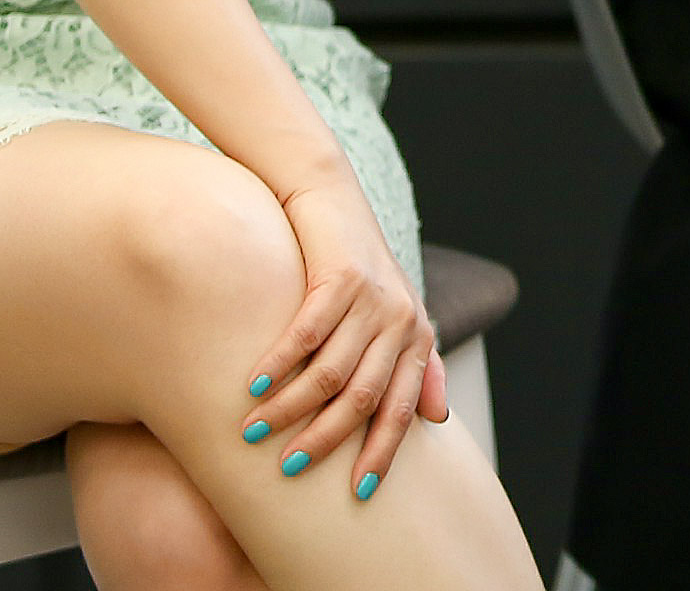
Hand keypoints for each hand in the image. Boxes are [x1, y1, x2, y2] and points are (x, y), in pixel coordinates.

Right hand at [241, 179, 446, 499]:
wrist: (328, 194)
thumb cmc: (354, 262)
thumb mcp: (392, 311)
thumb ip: (417, 362)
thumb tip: (438, 419)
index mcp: (415, 335)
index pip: (403, 409)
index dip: (382, 452)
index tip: (358, 494)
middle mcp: (400, 320)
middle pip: (365, 398)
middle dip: (327, 440)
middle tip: (290, 468)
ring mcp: (372, 298)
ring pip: (330, 372)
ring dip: (290, 408)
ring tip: (254, 432)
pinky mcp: (340, 277)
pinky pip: (305, 335)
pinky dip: (277, 365)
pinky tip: (251, 386)